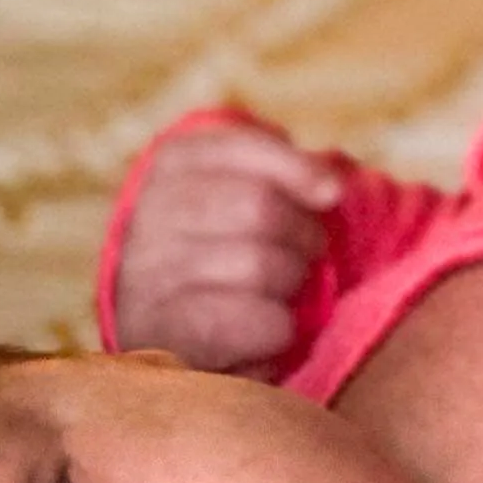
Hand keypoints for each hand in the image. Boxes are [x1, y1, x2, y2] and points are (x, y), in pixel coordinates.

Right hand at [107, 120, 340, 374]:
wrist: (163, 328)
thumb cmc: (222, 249)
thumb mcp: (243, 191)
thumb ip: (283, 174)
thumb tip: (331, 185)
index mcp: (172, 166)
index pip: (238, 148)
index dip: (295, 168)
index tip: (331, 192)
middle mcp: (150, 215)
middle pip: (258, 208)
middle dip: (303, 234)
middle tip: (305, 254)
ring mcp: (151, 276)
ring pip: (259, 265)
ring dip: (291, 283)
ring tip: (280, 292)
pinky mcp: (169, 334)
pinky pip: (256, 321)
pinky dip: (280, 328)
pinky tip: (269, 329)